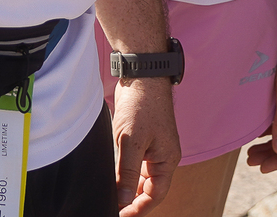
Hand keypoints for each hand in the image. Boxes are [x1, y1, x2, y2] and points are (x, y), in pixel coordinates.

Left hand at [112, 76, 179, 216]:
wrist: (141, 73)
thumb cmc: (142, 104)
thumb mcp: (131, 142)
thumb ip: (128, 173)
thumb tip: (123, 199)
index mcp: (167, 160)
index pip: (155, 196)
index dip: (138, 209)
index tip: (120, 215)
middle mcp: (162, 157)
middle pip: (148, 190)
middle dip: (131, 201)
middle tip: (112, 208)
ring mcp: (152, 148)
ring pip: (140, 177)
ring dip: (127, 187)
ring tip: (109, 196)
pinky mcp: (141, 139)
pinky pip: (134, 163)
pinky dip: (124, 172)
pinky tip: (112, 176)